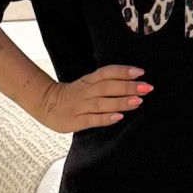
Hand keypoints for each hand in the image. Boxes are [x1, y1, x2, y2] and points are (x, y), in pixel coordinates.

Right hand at [38, 64, 152, 133]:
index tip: (141, 72)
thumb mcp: (87, 84)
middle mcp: (85, 92)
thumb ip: (105, 82)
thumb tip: (132, 81)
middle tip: (147, 88)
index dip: (123, 71)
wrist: (45, 105)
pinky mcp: (76, 121)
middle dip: (128, 87)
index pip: (106, 72)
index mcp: (88, 81)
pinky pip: (92, 120)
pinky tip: (119, 117)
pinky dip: (106, 119)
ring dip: (120, 102)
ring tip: (138, 102)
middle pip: (107, 87)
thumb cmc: (73, 95)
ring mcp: (80, 106)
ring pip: (102, 103)